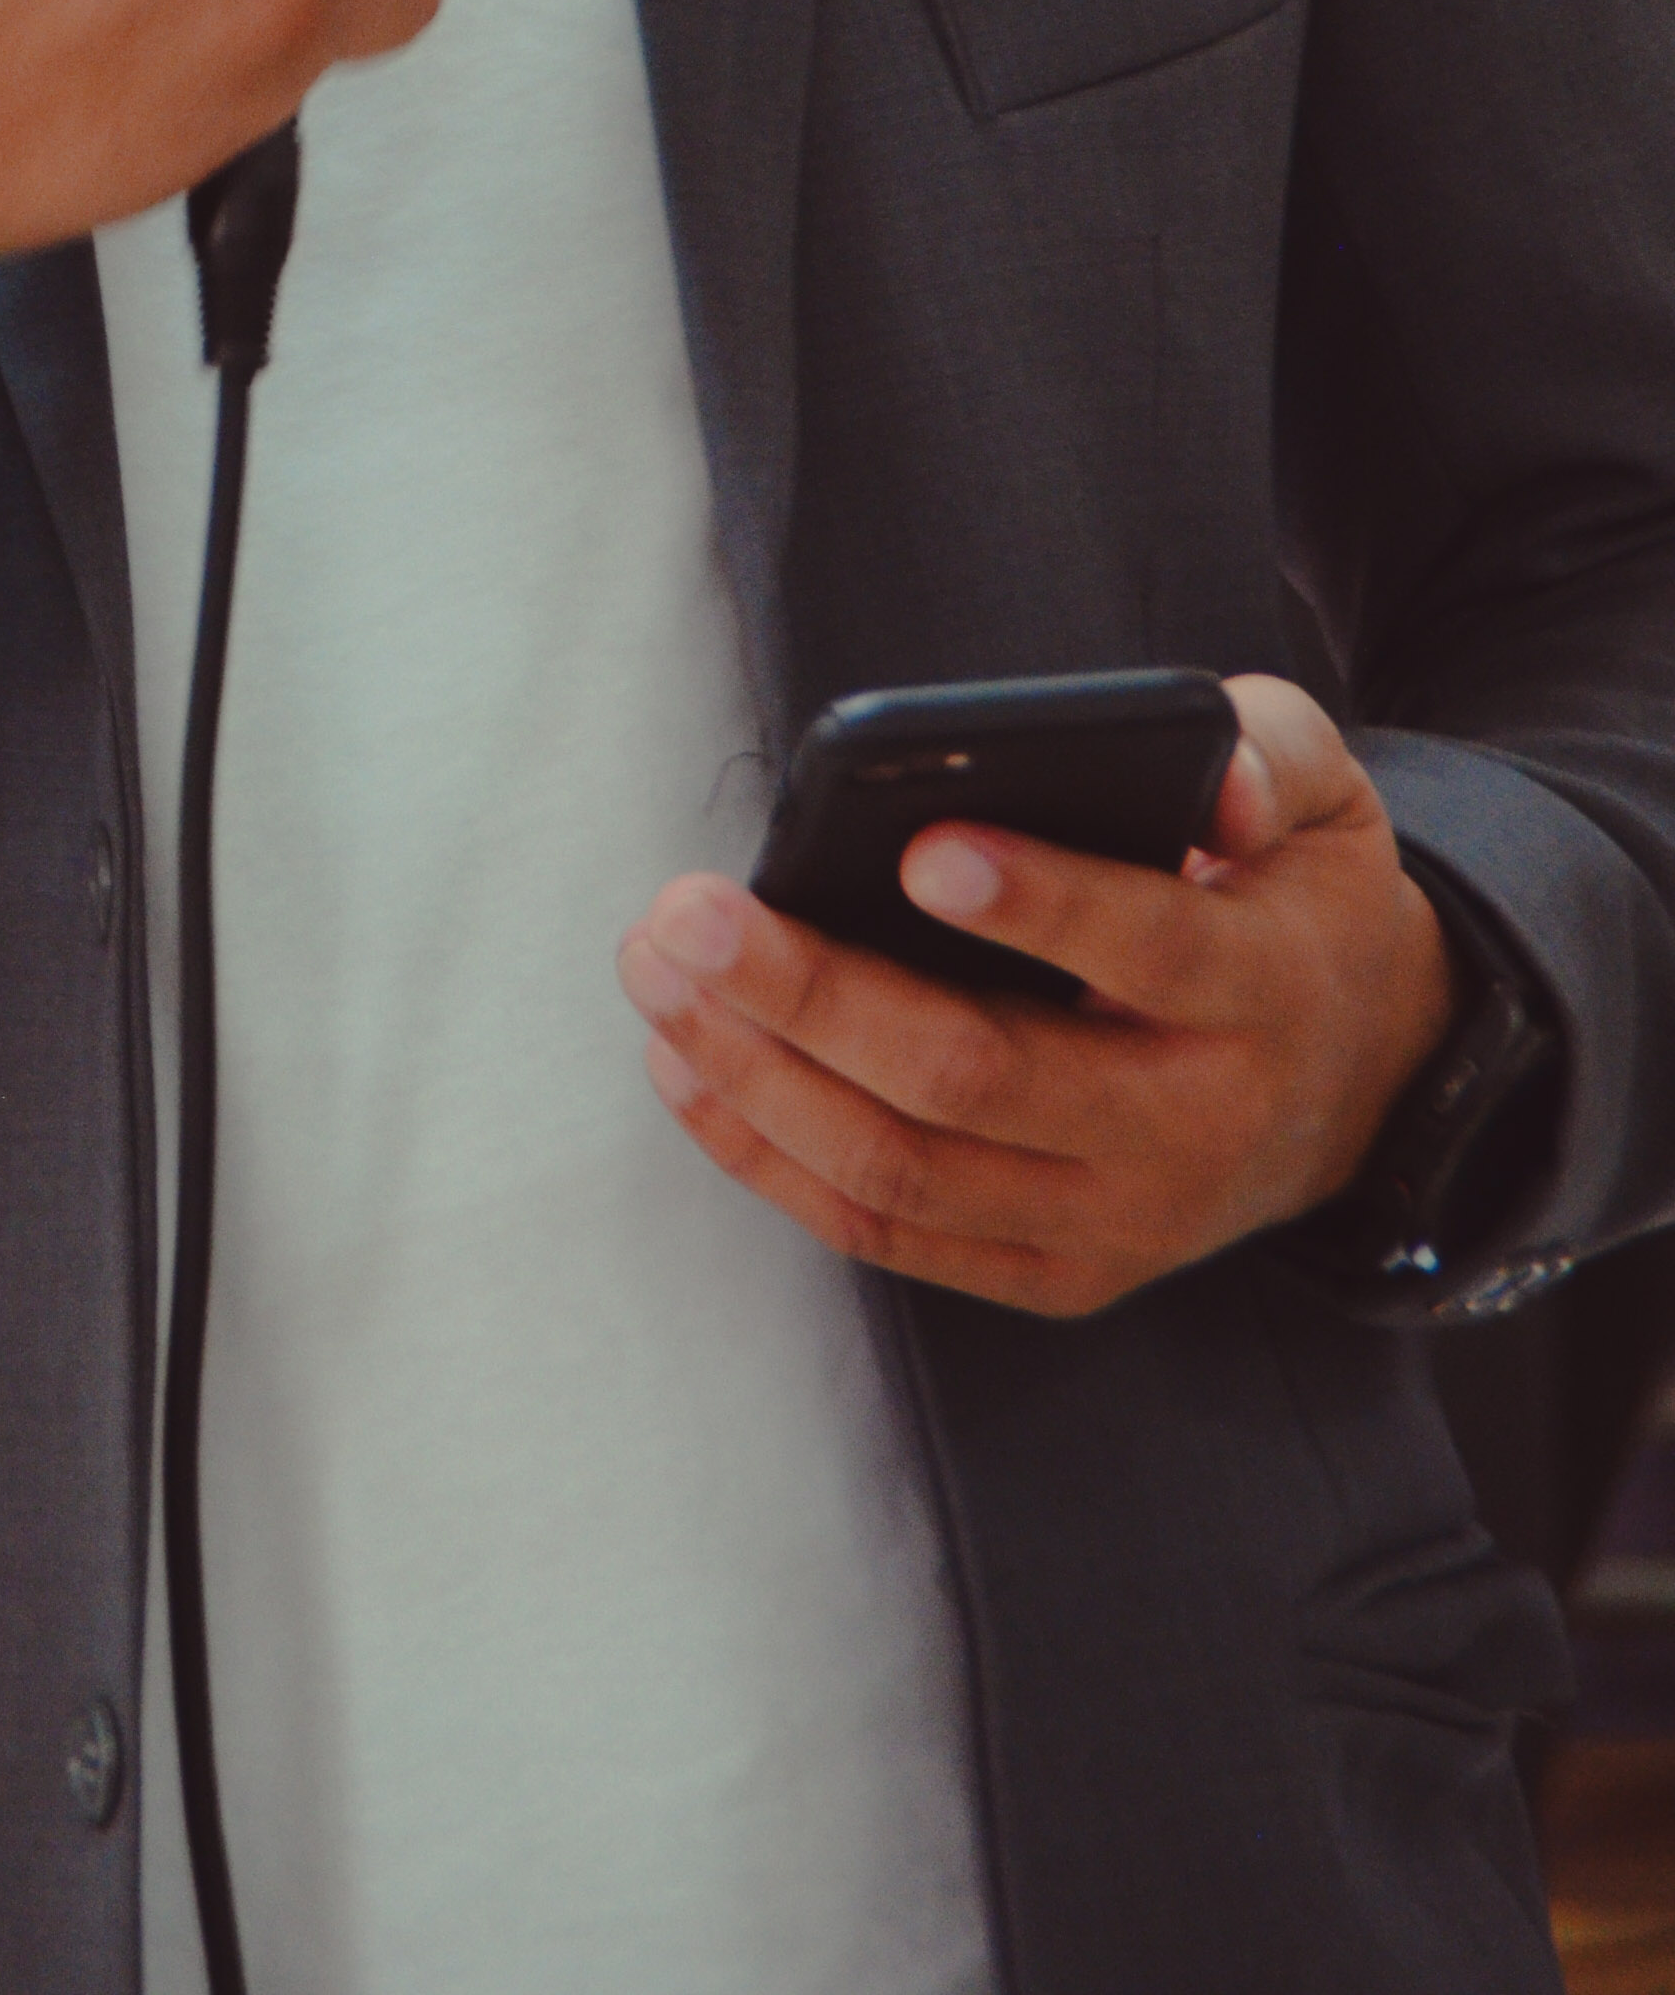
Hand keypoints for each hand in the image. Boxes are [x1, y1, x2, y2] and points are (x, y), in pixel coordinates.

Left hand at [615, 675, 1460, 1316]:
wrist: (1361, 1082)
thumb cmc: (1291, 900)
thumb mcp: (1322, 794)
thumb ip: (1270, 748)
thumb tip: (1216, 783)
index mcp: (1265, 992)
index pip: (1152, 953)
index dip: (1038, 904)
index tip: (917, 851)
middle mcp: (1193, 1128)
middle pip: (980, 1078)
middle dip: (816, 994)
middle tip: (693, 913)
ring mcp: (1123, 1220)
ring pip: (909, 1170)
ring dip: (758, 1078)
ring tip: (659, 975)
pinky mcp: (1062, 1272)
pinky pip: (892, 1234)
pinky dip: (774, 1160)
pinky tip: (688, 1070)